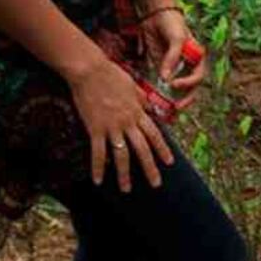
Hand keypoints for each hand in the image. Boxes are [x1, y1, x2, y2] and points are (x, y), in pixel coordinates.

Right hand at [66, 55, 174, 191]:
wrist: (90, 70)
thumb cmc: (111, 75)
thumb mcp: (134, 87)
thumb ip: (143, 100)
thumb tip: (151, 109)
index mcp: (139, 112)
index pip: (155, 135)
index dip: (163, 150)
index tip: (170, 163)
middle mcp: (129, 122)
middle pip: (143, 149)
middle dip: (150, 168)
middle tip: (156, 184)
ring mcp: (112, 126)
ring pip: (122, 155)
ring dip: (125, 174)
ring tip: (127, 189)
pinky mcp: (95, 128)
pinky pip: (98, 152)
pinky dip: (98, 167)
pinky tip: (98, 180)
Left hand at [140, 8, 206, 108]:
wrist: (156, 13)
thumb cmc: (172, 24)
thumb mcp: (176, 39)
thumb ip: (172, 58)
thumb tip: (166, 78)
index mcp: (196, 59)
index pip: (197, 77)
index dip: (189, 84)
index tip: (175, 85)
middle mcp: (187, 65)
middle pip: (190, 88)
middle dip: (184, 99)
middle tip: (175, 108)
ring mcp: (174, 67)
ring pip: (176, 88)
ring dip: (171, 99)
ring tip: (165, 109)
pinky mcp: (160, 67)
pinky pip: (160, 82)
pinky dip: (157, 91)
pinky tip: (152, 98)